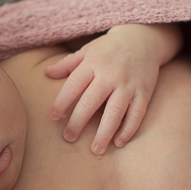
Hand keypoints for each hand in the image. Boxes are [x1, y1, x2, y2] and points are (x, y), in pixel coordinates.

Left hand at [45, 24, 177, 154]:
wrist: (143, 39)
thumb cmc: (109, 48)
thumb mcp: (87, 51)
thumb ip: (67, 64)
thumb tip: (46, 73)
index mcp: (93, 64)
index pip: (74, 85)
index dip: (62, 102)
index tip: (53, 117)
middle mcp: (110, 75)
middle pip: (92, 101)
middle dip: (79, 121)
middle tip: (69, 138)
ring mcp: (129, 85)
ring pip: (115, 112)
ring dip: (105, 132)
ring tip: (95, 150)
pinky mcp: (144, 92)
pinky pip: (137, 114)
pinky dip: (128, 129)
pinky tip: (118, 143)